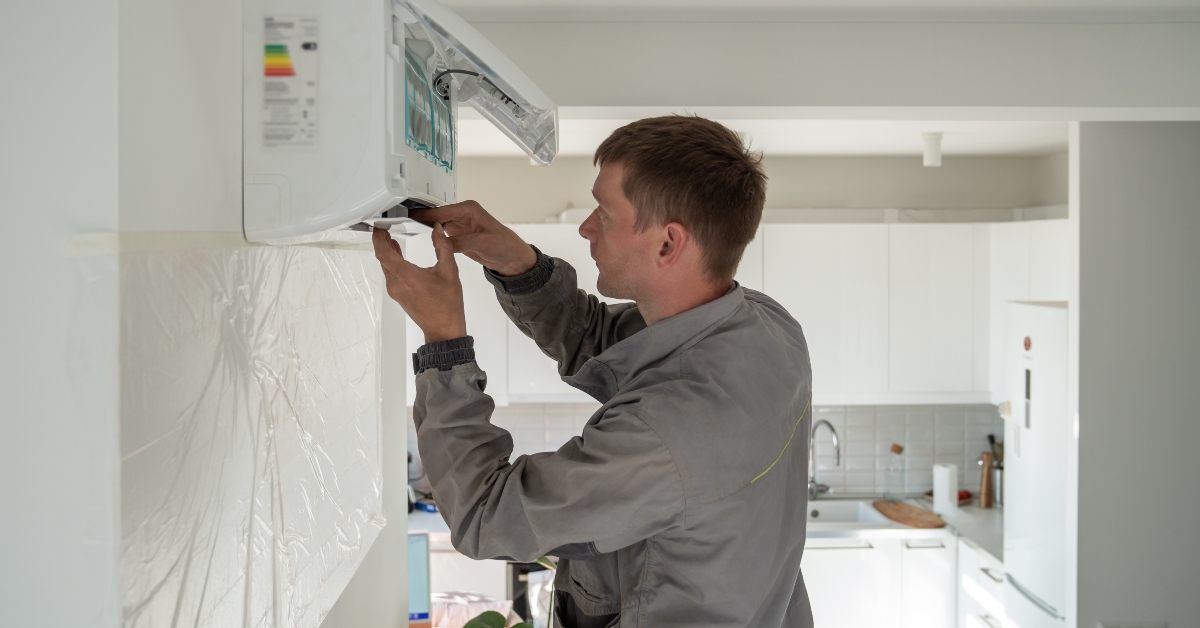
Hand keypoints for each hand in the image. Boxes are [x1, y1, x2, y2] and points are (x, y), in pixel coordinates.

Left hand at [373, 225, 467, 343]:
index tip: (379, 228)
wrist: (444, 330)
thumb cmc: (447, 306)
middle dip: (382, 242)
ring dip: (387, 253)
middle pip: (382, 259)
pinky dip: (392, 263)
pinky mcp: (399, 295)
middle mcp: (397, 284)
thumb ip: (443, 247)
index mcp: (407, 276)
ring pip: (386, 267)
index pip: (384, 253)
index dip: (378, 238)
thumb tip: (438, 231)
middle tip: (384, 229)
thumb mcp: (449, 271)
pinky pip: (391, 275)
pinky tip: (398, 256)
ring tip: (390, 239)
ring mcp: (396, 291)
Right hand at [411, 200, 537, 276]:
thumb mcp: (482, 243)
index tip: (411, 215)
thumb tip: (444, 242)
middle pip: (437, 215)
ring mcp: (461, 226)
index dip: (426, 213)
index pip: (442, 211)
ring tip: (408, 228)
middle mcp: (464, 215)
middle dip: (422, 218)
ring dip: (426, 227)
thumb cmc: (505, 245)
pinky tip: (423, 238)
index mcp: (469, 210)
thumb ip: (461, 242)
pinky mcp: (460, 237)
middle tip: (403, 221)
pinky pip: (443, 235)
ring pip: (438, 225)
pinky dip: (434, 237)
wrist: (513, 259)